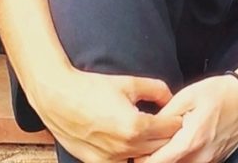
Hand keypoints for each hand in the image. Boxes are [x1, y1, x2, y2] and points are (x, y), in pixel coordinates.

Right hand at [31, 67, 181, 162]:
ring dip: (150, 148)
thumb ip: (155, 90)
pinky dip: (131, 155)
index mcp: (136, 126)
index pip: (170, 130)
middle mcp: (125, 148)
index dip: (176, 120)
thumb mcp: (128, 83)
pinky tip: (131, 143)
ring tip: (150, 133)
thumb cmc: (92, 88)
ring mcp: (111, 159)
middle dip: (167, 136)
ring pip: (143, 158)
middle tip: (167, 124)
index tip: (178, 114)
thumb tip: (170, 98)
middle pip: (160, 147)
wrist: (58, 98)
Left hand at [134, 74, 237, 162]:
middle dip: (155, 159)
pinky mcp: (216, 160)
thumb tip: (149, 128)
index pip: (159, 162)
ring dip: (169, 159)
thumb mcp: (188, 96)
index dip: (142, 160)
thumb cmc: (218, 92)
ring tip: (161, 145)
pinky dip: (182, 159)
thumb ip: (166, 115)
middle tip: (144, 148)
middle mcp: (201, 157)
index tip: (134, 152)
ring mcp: (210, 161)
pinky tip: (178, 145)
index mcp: (191, 141)